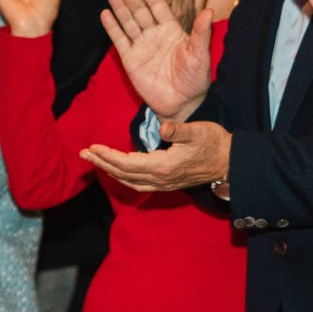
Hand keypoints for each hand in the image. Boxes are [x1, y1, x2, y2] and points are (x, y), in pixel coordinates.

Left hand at [81, 118, 230, 193]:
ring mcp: (162, 184)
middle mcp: (159, 179)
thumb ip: (179, 130)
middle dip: (101, 163)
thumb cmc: (214, 143)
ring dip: (110, 171)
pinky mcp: (166, 183)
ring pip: (128, 181)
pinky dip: (123, 177)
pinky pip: (138, 184)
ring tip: (96, 162)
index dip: (108, 156)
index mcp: (163, 166)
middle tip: (83, 155)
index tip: (92, 147)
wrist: (229, 162)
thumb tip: (163, 128)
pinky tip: (119, 171)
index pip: (126, 163)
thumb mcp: (198, 132)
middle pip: (122, 173)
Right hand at [101, 0, 211, 119]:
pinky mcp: (130, 60)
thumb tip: (210, 10)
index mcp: (172, 29)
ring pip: (128, 21)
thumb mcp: (200, 54)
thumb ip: (202, 32)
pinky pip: (120, 40)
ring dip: (119, 6)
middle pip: (140, 10)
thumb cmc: (195, 78)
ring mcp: (142, 45)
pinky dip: (112, 27)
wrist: (182, 103)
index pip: (158, 5)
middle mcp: (155, 33)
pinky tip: (105, 13)